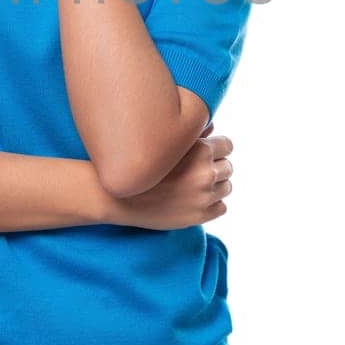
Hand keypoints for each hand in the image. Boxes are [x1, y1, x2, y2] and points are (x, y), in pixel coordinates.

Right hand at [101, 120, 234, 230]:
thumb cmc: (138, 162)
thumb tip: (213, 128)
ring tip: (194, 184)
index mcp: (201, 150)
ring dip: (215, 185)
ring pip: (226, 187)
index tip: (204, 152)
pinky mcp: (198, 216)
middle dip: (214, 167)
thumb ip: (192, 133)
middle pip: (228, 167)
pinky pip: (221, 207)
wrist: (116, 195)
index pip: (227, 146)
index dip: (216, 148)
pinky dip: (212, 203)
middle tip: (195, 170)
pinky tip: (193, 199)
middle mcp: (205, 173)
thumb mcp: (165, 142)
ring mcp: (203, 197)